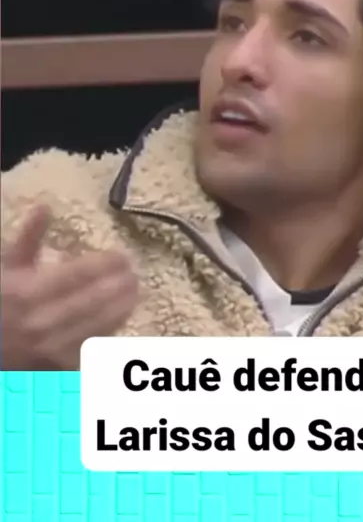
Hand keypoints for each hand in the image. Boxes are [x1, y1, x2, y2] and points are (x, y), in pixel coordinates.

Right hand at [1, 205, 138, 369]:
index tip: (123, 255)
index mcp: (28, 292)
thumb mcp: (8, 268)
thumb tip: (44, 206)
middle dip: (118, 286)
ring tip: (135, 292)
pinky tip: (121, 319)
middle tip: (136, 273)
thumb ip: (28, 238)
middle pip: (91, 302)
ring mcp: (50, 349)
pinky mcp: (57, 370)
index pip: (77, 275)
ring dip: (120, 309)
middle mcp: (40, 322)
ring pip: (95, 328)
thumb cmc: (1, 302)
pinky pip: (89, 350)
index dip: (104, 264)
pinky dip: (108, 333)